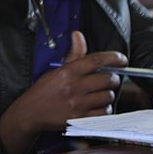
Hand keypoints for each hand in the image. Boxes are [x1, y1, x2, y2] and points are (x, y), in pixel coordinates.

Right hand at [0, 32, 125, 153]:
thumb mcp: (56, 69)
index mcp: (68, 71)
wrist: (30, 112)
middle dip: (113, 78)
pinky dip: (104, 109)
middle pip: (108, 79)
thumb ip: (73, 54)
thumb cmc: (44, 90)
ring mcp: (78, 103)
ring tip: (99, 94)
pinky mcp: (80, 118)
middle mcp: (74, 87)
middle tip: (109, 79)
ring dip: (108, 94)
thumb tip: (78, 35)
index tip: (121, 59)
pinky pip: (104, 112)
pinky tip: (97, 106)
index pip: (96, 60)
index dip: (114, 57)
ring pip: (108, 96)